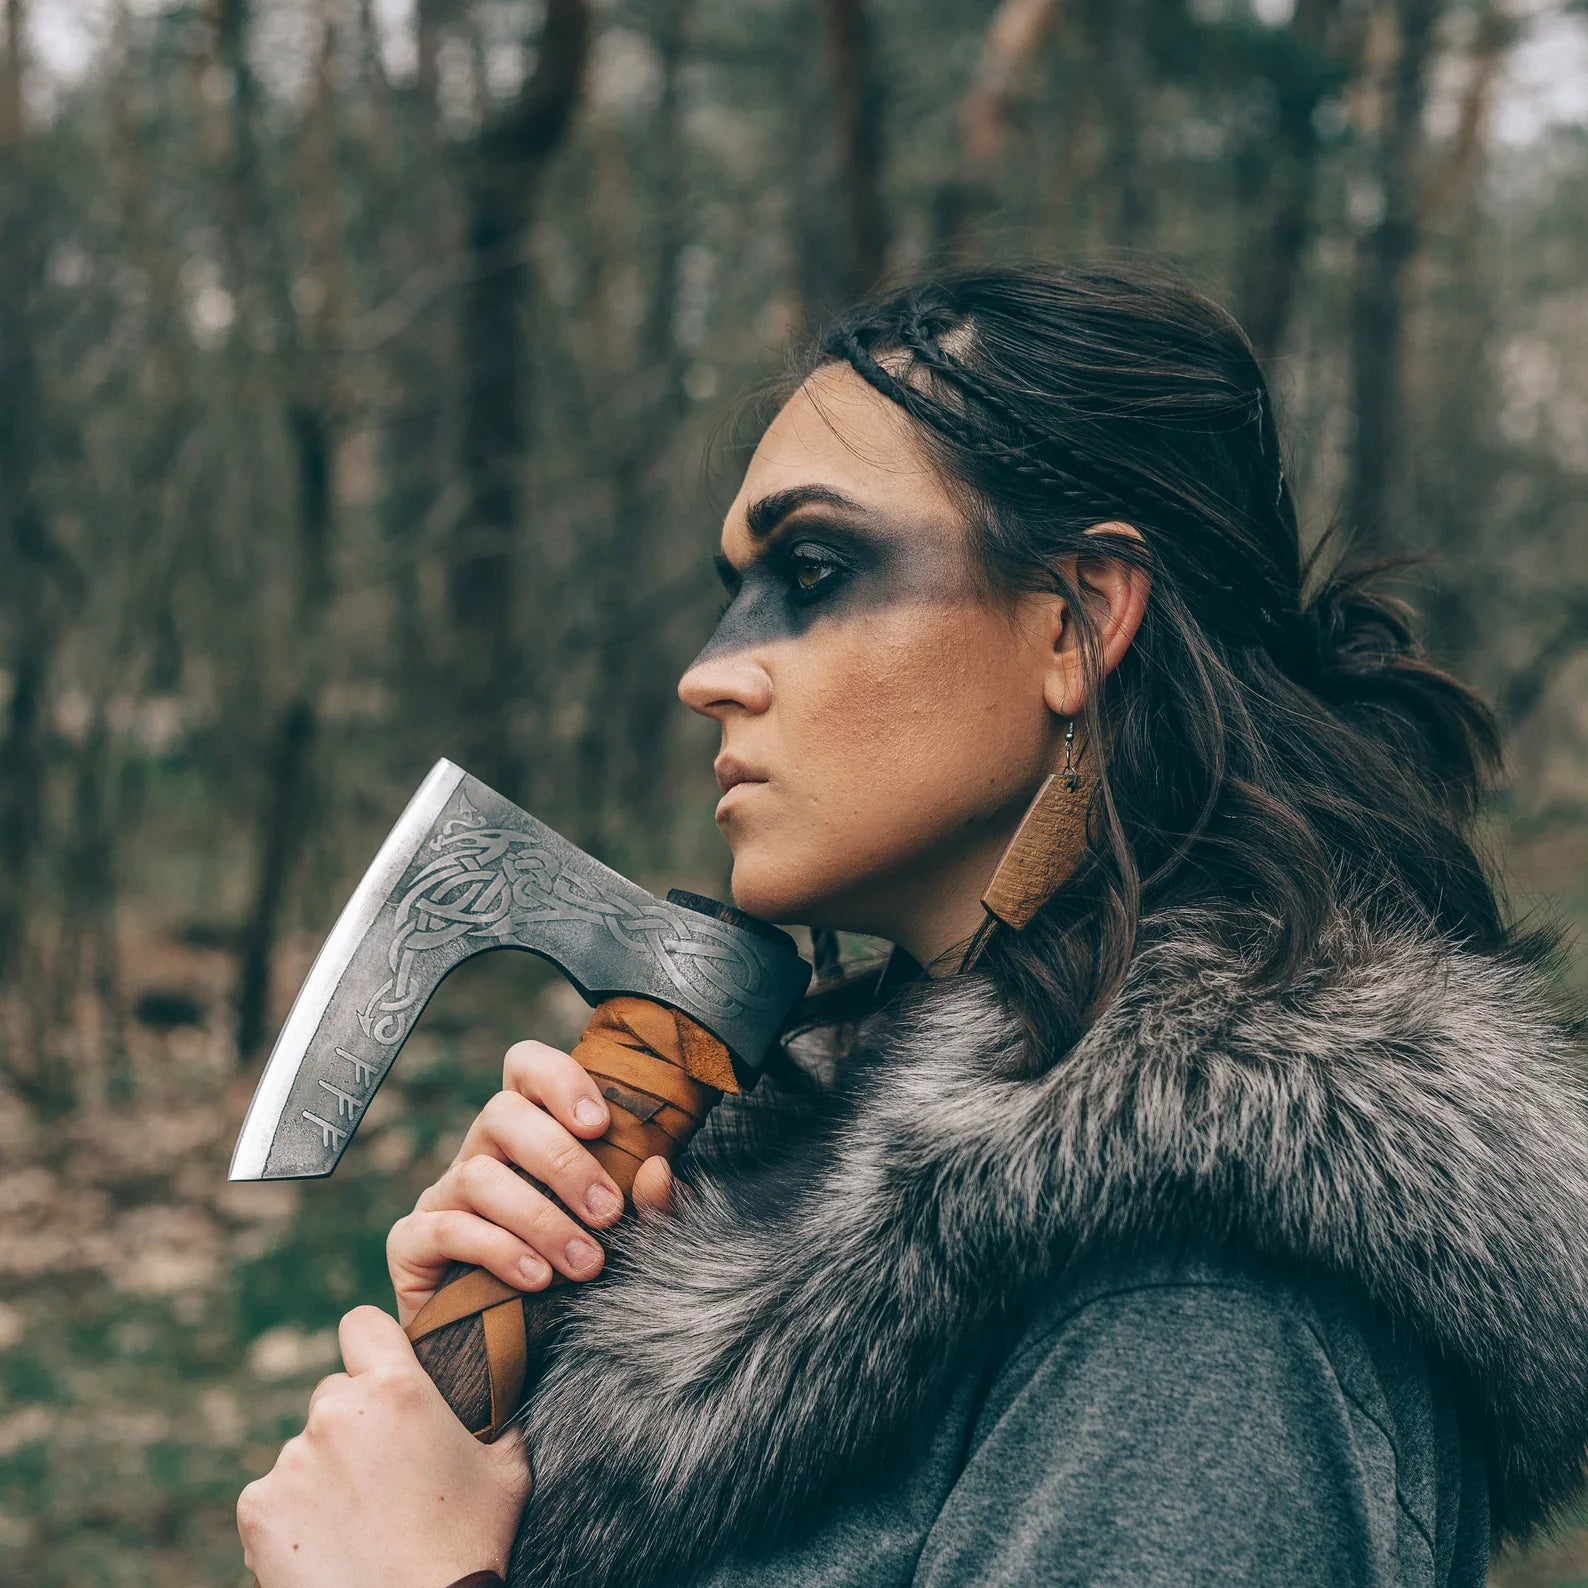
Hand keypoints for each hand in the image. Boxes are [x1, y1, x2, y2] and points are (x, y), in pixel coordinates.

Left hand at [237, 1306, 529, 1587]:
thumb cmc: (470, 1544)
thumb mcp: (507, 1465)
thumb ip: (494, 1414)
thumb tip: (497, 1390)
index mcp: (397, 1389)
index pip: (361, 1324)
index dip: (372, 1345)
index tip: (382, 1372)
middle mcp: (336, 1412)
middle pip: (333, 1393)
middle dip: (354, 1421)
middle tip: (382, 1471)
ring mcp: (290, 1461)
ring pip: (304, 1448)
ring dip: (324, 1471)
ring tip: (358, 1521)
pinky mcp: (257, 1508)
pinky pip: (272, 1494)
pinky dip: (292, 1515)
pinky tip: (327, 1544)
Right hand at [387, 1038, 675, 1325]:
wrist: (510, 1354)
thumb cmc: (571, 1275)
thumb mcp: (620, 1239)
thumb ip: (645, 1207)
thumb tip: (657, 1170)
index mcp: (528, 1131)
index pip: (526, 1067)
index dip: (559, 1078)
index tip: (601, 1125)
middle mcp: (480, 1150)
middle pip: (503, 1113)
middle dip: (563, 1162)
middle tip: (608, 1214)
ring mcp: (442, 1193)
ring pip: (478, 1174)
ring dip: (540, 1219)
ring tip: (585, 1263)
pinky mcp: (413, 1242)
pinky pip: (446, 1229)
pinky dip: (499, 1252)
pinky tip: (538, 1279)